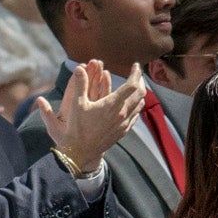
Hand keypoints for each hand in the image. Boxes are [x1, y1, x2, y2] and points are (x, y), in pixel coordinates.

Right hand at [38, 59, 144, 174]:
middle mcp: (122, 113)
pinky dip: (137, 106)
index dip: (136, 73)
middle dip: (141, 81)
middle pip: (140, 93)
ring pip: (140, 104)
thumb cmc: (77, 127)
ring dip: (140, 94)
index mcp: (112, 105)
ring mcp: (124, 123)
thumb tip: (79, 68)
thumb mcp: (76, 104)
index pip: (132, 85)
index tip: (136, 66)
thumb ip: (80, 84)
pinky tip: (132, 104)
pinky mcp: (123, 131)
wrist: (80, 151)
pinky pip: (135, 115)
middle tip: (137, 74)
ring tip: (136, 87)